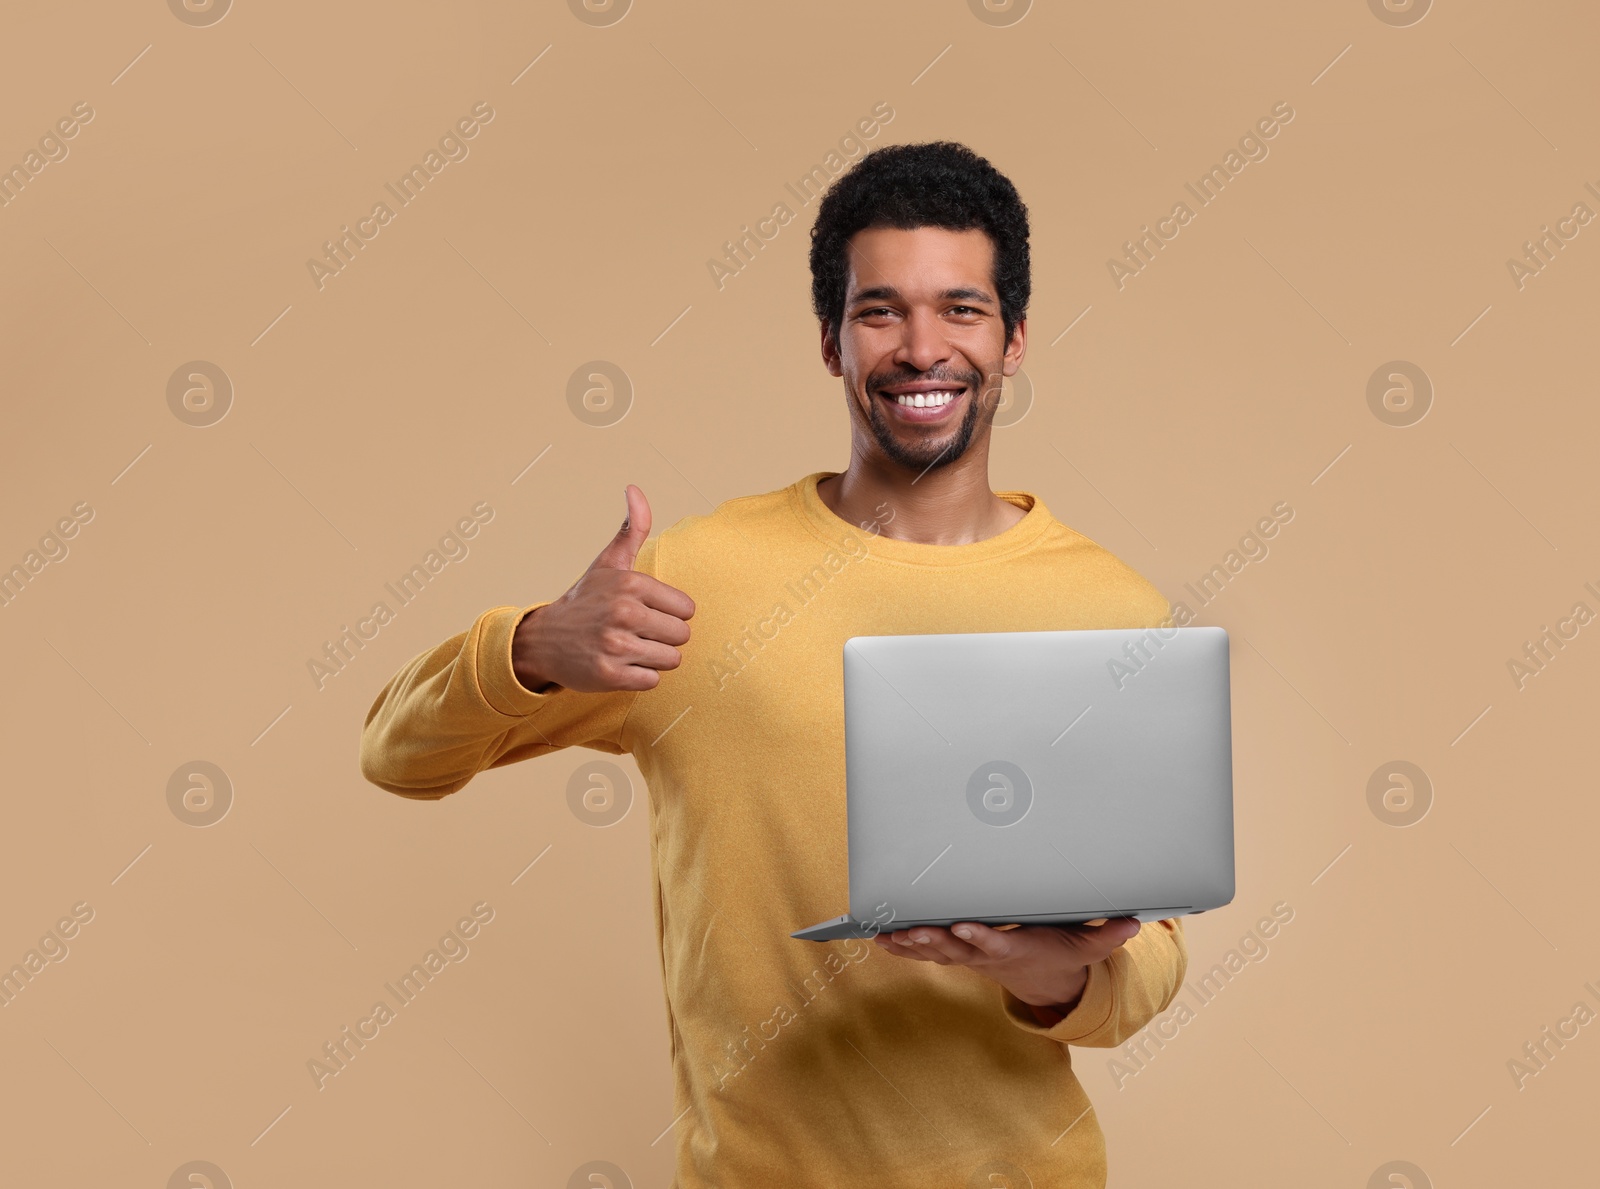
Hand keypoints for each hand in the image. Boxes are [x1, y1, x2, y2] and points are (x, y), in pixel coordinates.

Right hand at [512, 485, 695, 692]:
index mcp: (631, 583)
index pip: (687, 609)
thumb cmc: (585, 601)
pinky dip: (640, 677)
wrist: (542, 640)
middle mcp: (624, 612)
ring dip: (653, 658)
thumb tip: (634, 488)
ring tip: (628, 648)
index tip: (645, 612)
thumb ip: (632, 529)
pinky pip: (652, 681)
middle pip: (682, 636)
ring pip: (671, 660)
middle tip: (636, 632)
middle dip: (664, 637)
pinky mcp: (609, 675)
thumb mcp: (608, 563)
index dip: (669, 613)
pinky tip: (619, 665)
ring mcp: (616, 645)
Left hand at [874, 918, 1141, 1011]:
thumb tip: (1135, 923)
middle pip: (957, 950)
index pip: (996, 944)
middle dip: (934, 941)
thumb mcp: (1086, 947)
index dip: (980, 938)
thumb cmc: (1059, 953)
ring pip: (935, 952)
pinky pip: (925, 951)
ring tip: (883, 936)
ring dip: (910, 945)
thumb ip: (1106, 935)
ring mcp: (968, 957)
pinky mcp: (956, 954)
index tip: (964, 928)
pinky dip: (902, 946)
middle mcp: (987, 955)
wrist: (1041, 980)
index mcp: (1016, 949)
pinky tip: (878, 938)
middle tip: (911, 931)